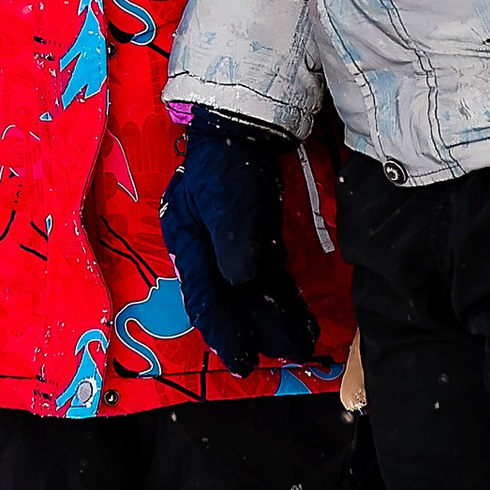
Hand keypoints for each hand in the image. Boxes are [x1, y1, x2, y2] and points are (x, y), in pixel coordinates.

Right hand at [161, 113, 321, 378]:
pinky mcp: (254, 241)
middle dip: (259, 330)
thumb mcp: (226, 200)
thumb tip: (240, 283)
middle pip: (232, 300)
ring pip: (254, 292)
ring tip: (302, 343)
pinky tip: (300, 317)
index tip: (243, 360)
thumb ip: (233, 241)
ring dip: (277, 318)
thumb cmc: (227, 163)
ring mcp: (231, 248)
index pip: (206, 297)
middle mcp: (206, 253)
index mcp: (188, 244)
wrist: (243, 129)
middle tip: (286, 355)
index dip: (224, 331)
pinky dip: (284, 298)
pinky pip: (269, 277)